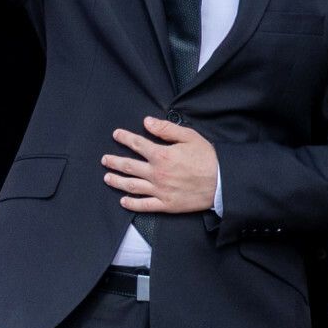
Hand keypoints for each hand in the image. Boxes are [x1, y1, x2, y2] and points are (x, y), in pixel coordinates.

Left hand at [102, 117, 219, 214]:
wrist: (222, 182)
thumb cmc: (207, 158)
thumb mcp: (189, 136)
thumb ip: (166, 129)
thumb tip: (147, 122)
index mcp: (161, 155)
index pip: (137, 144)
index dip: (124, 138)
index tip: (116, 134)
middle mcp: (156, 173)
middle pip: (128, 166)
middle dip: (114, 161)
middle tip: (105, 160)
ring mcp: (159, 190)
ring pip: (131, 186)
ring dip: (117, 181)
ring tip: (107, 178)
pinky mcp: (166, 205)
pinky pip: (144, 205)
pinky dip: (131, 204)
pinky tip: (123, 201)